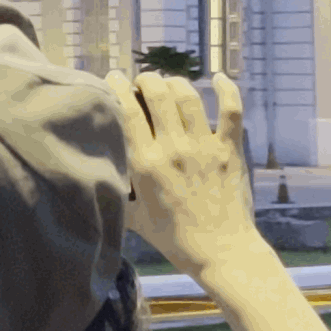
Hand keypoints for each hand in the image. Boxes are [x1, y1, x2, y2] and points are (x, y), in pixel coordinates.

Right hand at [106, 71, 261, 277]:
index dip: (118, 87)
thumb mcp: (135, 218)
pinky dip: (227, 89)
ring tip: (169, 84)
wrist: (220, 252)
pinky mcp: (229, 150)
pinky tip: (220, 78)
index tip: (114, 78)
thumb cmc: (175, 239)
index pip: (127, 111)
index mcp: (146, 164)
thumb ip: (118, 195)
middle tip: (144, 82)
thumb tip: (100, 178)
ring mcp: (204, 146)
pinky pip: (231, 110)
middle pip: (158, 94)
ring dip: (176, 83)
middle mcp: (174, 149)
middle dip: (147, 80)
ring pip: (188, 96)